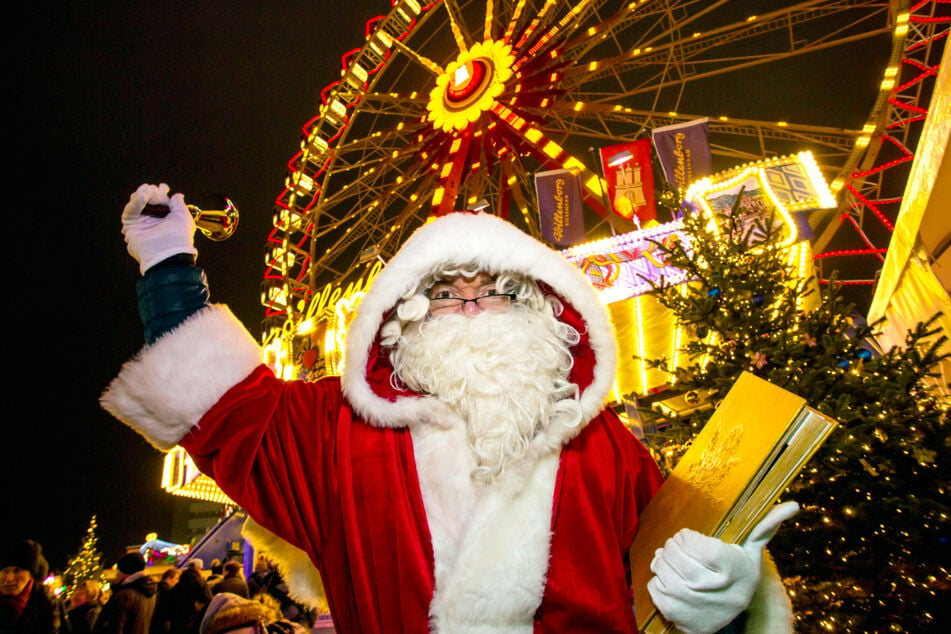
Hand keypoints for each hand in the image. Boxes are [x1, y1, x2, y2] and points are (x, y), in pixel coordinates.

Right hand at [121, 183, 197, 273]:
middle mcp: (153, 221)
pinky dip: (135, 201)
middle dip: (153, 192)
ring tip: (149, 191)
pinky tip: (142, 195)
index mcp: (166, 218)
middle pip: (148, 200)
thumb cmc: (180, 237)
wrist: (169, 252)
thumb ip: (178, 204)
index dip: (161, 192)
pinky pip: (130, 211)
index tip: (164, 187)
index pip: (160, 201)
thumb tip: (177, 195)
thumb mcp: (184, 216)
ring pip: (137, 203)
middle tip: (158, 192)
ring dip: (143, 194)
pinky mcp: (131, 226)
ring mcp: (141, 223)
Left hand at [647, 502, 798, 633]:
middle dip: (672, 546)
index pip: (688, 539)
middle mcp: (710, 586)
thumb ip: (766, 526)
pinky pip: (653, 585)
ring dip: (662, 561)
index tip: (693, 540)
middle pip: (672, 551)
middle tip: (680, 548)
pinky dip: (657, 580)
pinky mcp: (675, 613)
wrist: (730, 616)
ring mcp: (691, 601)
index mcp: (729, 566)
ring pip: (660, 566)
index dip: (687, 537)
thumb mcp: (752, 552)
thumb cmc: (738, 575)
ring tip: (676, 563)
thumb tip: (794, 505)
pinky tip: (673, 580)